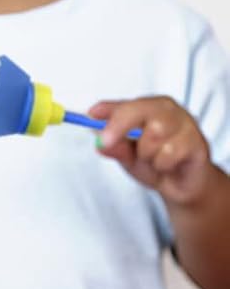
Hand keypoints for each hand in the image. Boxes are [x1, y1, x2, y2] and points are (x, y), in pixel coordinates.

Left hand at [91, 97, 215, 206]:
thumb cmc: (153, 161)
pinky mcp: (197, 143)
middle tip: (106, 143)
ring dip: (145, 154)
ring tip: (152, 159)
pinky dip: (162, 164)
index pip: (126, 104)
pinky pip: (169, 153)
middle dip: (119, 128)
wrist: (180, 184)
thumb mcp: (126, 154)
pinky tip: (168, 165)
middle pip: (141, 111)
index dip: (108, 111)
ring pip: (154, 135)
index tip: (90, 116)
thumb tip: (98, 141)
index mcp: (150, 107)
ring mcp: (186, 125)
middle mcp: (169, 111)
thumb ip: (114, 147)